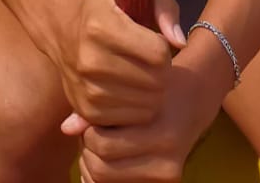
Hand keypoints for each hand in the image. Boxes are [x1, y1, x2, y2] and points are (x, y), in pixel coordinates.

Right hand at [53, 0, 185, 131]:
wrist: (67, 36)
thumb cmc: (109, 14)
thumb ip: (163, 10)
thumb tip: (179, 42)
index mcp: (100, 27)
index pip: (158, 53)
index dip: (162, 47)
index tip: (152, 40)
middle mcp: (89, 60)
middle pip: (156, 80)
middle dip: (160, 70)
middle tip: (147, 60)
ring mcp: (88, 89)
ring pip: (149, 103)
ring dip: (153, 90)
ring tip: (140, 74)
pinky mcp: (89, 112)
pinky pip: (137, 120)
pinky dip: (141, 107)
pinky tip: (131, 90)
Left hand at [74, 62, 222, 182]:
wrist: (193, 98)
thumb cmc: (151, 86)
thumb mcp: (127, 87)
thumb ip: (96, 106)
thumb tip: (66, 128)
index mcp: (156, 126)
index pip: (101, 143)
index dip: (87, 133)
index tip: (92, 121)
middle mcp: (166, 154)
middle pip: (101, 168)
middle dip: (87, 152)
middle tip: (91, 135)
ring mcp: (168, 173)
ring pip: (108, 181)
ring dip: (94, 166)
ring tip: (99, 146)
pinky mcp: (168, 181)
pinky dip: (106, 178)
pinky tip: (107, 160)